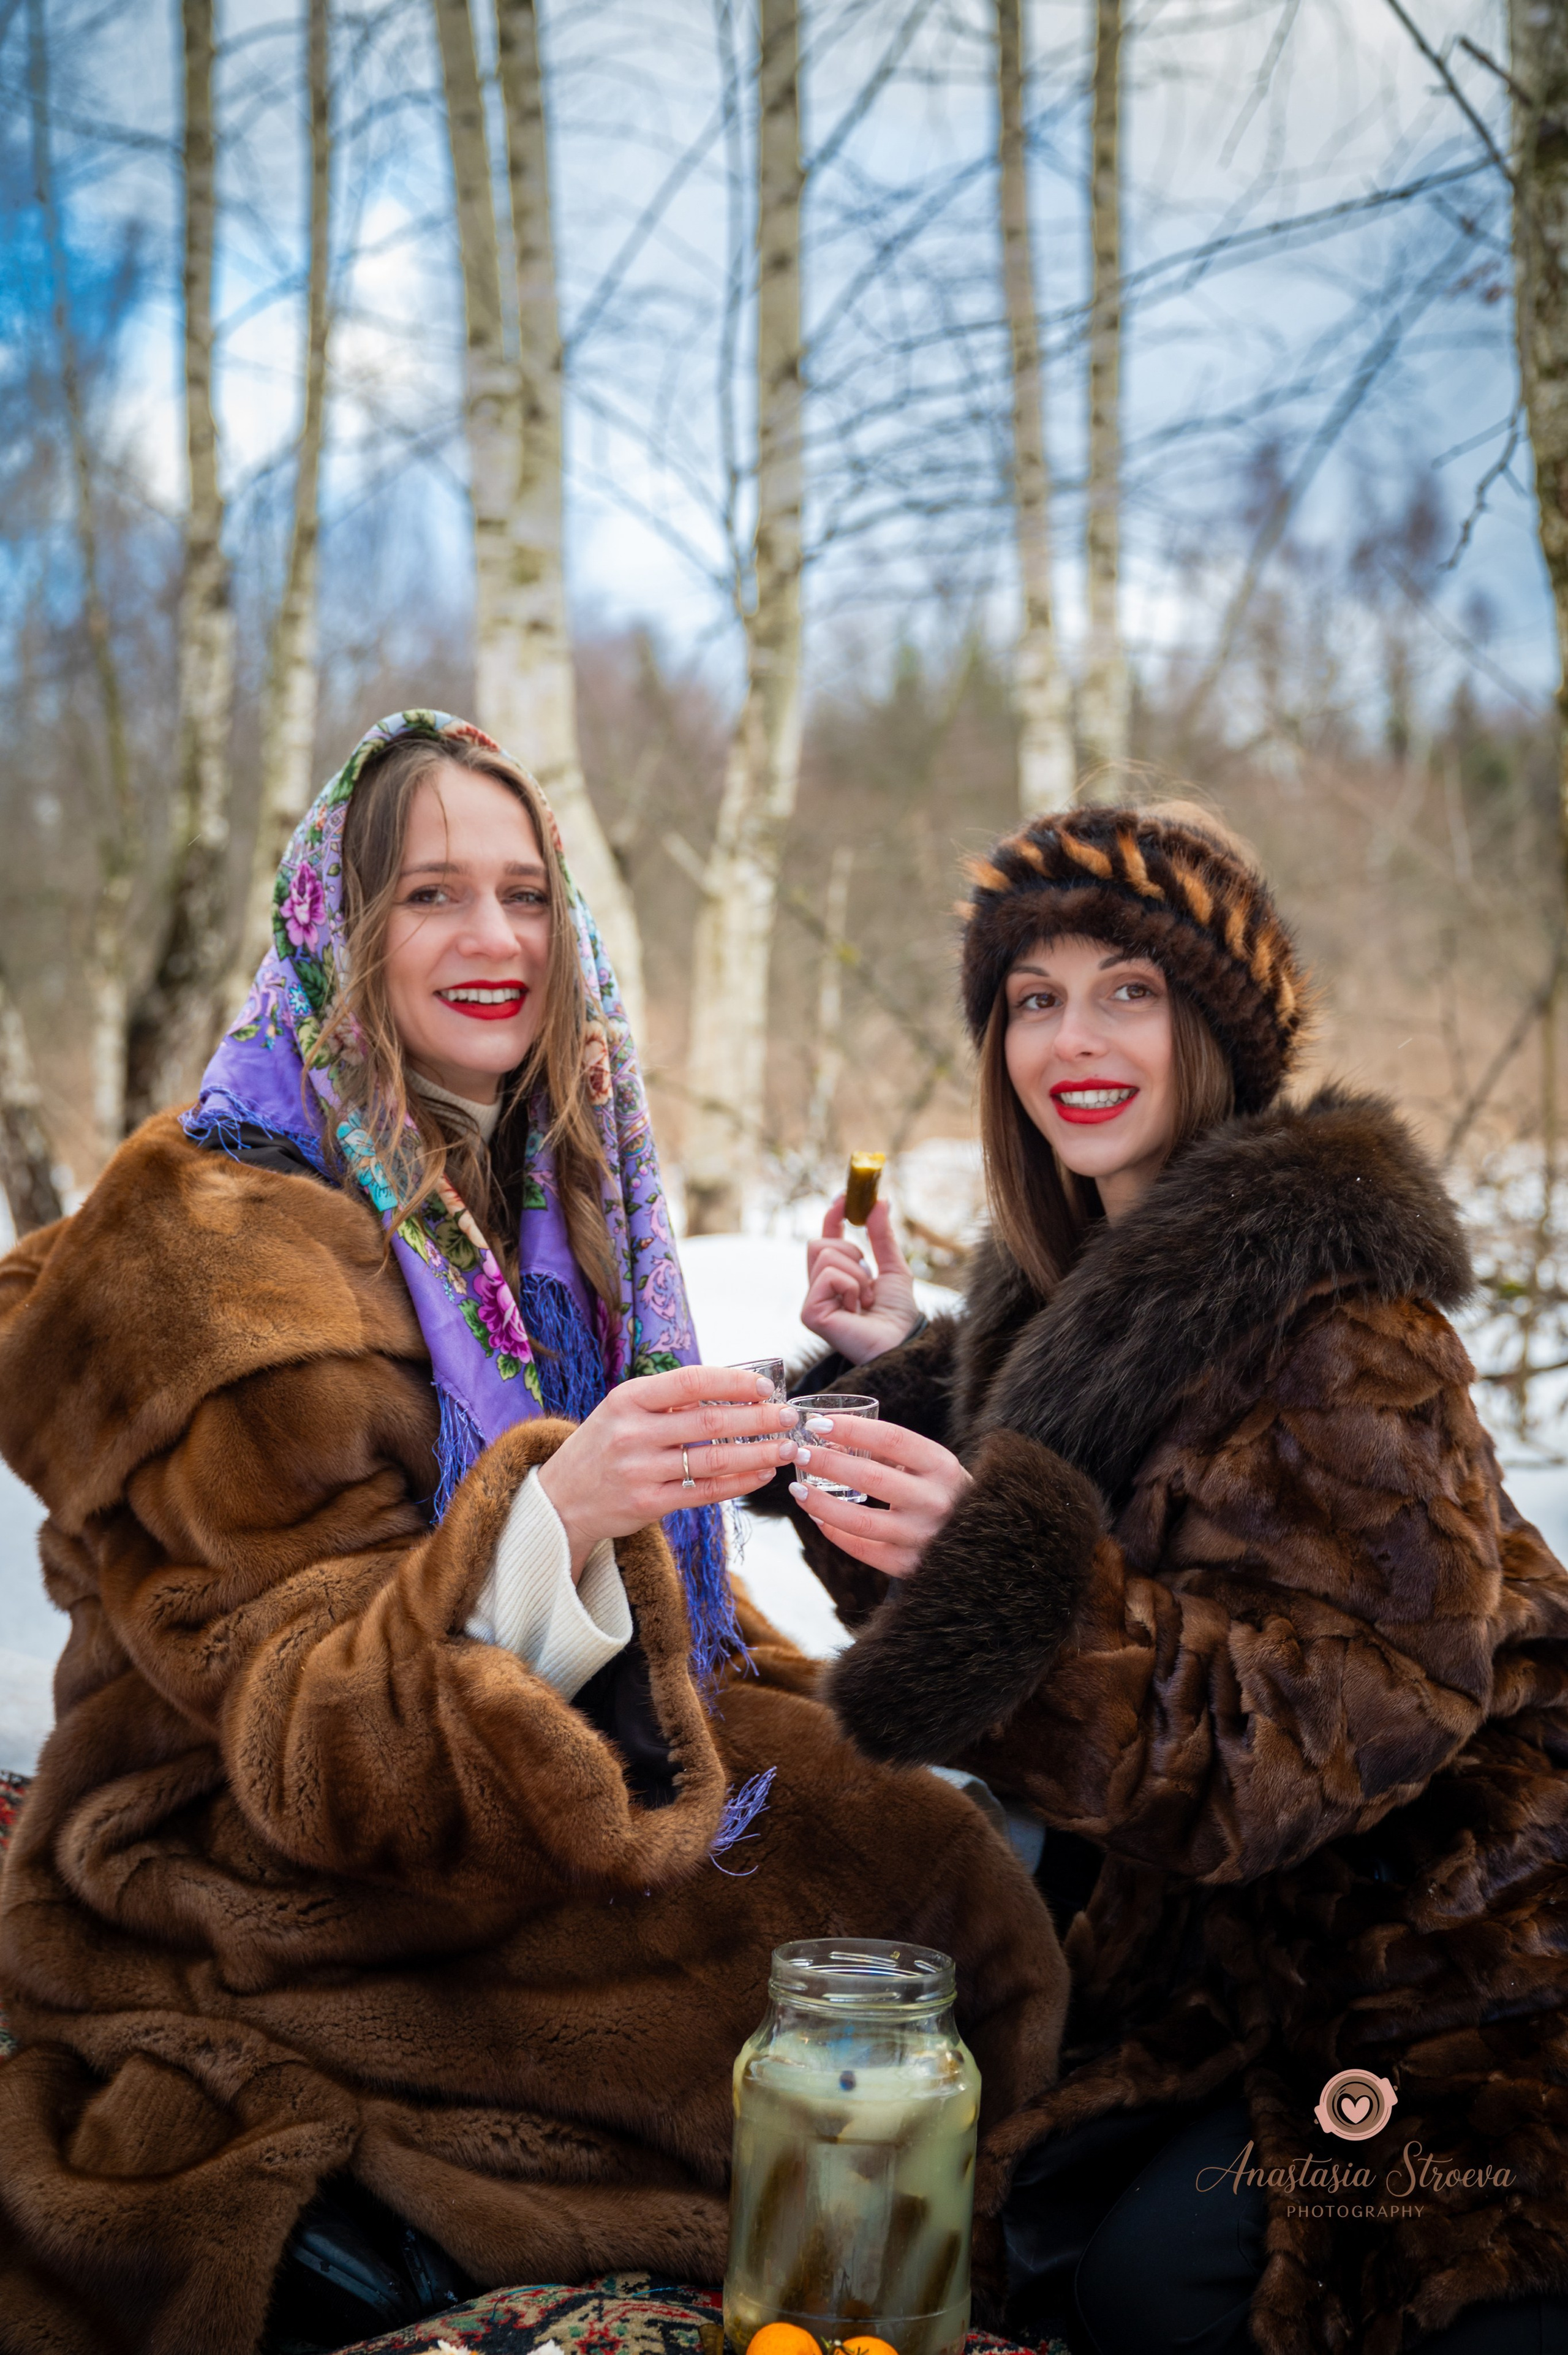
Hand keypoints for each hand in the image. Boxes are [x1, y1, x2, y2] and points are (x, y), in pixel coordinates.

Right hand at [536, 1365, 799, 1578]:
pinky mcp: (648, 1504)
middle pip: (709, 1423)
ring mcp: (640, 1471)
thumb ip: (670, 1400)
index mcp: (627, 1399)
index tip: (767, 1386)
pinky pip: (705, 1492)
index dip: (733, 1383)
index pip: (690, 1383)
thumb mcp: (623, 1410)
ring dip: (758, 1453)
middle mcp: (632, 1433)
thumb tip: (736, 1388)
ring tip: (786, 1446)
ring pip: (713, 1460)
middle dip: (758, 1419)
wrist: (560, 1498)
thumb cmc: (604, 1445)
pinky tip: (761, 1474)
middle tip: (789, 1416)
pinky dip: (738, 1483)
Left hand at [787, 1411, 970, 1578]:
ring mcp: (923, 1537)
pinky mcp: (909, 1566)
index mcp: (943, 1466)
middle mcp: (936, 1501)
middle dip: (827, 1463)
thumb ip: (887, 1451)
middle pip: (871, 1478)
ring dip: (821, 1503)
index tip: (818, 1424)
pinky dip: (834, 1532)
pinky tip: (817, 1517)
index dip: (851, 1429)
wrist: (979, 1541)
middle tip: (800, 1453)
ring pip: (859, 1521)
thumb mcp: (928, 1464)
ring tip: (798, 1489)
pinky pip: (862, 1550)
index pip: (892, 1439)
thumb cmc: (942, 1492)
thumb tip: (833, 1439)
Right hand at [801, 1196, 920, 1365]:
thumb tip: (881, 1201)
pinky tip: (856, 1308)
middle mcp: (819, 1288)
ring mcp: (812, 1300)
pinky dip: (850, 1286)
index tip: (844, 1197)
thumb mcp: (894, 1267)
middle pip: (818, 1243)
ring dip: (856, 1274)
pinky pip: (828, 1276)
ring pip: (825, 1255)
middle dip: (850, 1251)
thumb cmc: (897, 1315)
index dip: (832, 1216)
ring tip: (865, 1300)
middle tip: (868, 1276)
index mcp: (836, 1277)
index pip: (826, 1238)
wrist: (901, 1343)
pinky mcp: (809, 1312)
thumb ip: (883, 1236)